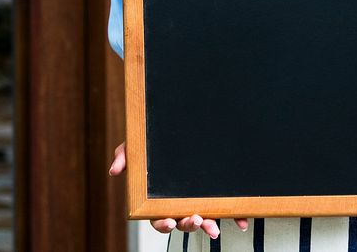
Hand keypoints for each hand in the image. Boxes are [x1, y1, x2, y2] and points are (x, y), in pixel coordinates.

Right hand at [109, 141, 248, 237]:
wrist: (183, 129)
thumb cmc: (154, 145)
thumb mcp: (137, 147)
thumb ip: (125, 155)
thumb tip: (114, 170)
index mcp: (158, 199)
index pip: (158, 218)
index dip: (163, 223)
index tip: (169, 222)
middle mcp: (178, 204)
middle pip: (181, 222)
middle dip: (188, 225)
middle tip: (195, 219)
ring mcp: (197, 201)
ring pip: (202, 221)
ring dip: (208, 226)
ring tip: (213, 227)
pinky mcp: (214, 197)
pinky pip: (224, 210)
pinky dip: (234, 217)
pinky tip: (242, 221)